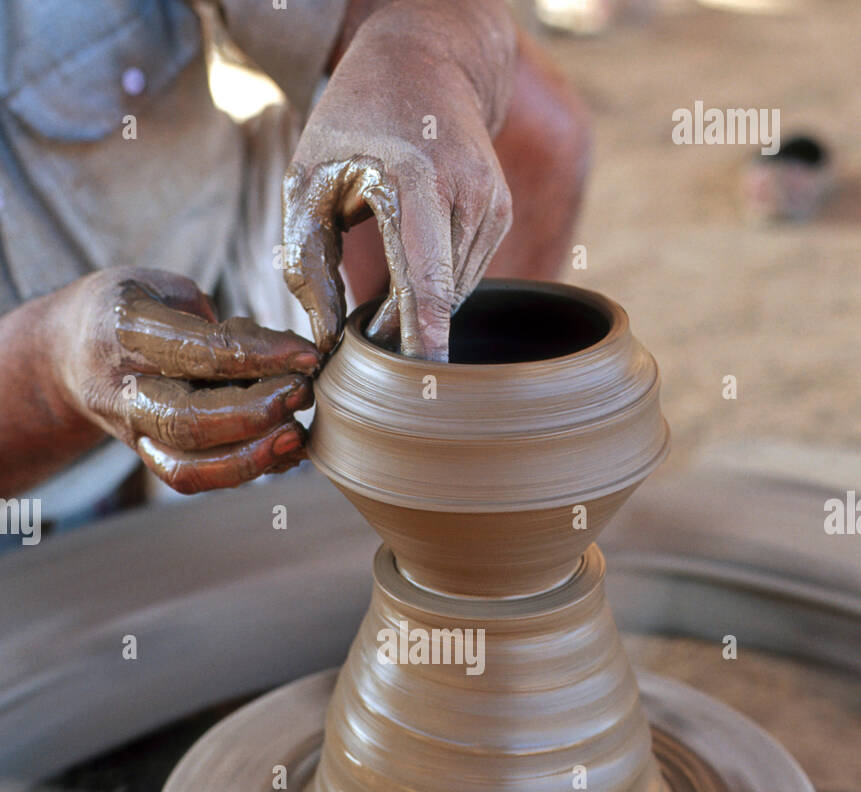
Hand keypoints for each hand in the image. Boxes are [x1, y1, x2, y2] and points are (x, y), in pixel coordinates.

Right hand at [47, 268, 320, 492]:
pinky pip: (194, 478)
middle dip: (256, 414)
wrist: (66, 355)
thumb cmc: (131, 309)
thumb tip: (286, 362)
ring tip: (297, 434)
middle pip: (188, 421)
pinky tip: (282, 451)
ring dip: (253, 458)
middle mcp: (121, 388)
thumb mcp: (163, 287)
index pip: (200, 352)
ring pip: (188, 467)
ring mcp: (131, 430)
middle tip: (303, 393)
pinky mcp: (147, 456)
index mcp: (124, 329)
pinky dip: (245, 470)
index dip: (262, 356)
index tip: (309, 354)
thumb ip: (219, 325)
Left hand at [282, 0, 516, 360]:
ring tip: (373, 310)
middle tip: (359, 347)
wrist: (425, 60)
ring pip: (454, 293)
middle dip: (401, 334)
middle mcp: (466, 191)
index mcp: (414, 178)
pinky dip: (434, 292)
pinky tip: (403, 280)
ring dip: (415, 314)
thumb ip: (307, 262)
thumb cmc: (352, 122)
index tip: (421, 384)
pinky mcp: (500, 214)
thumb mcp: (307, 180)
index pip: (425, 279)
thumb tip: (328, 339)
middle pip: (438, 296)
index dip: (423, 337)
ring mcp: (491, 203)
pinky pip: (464, 277)